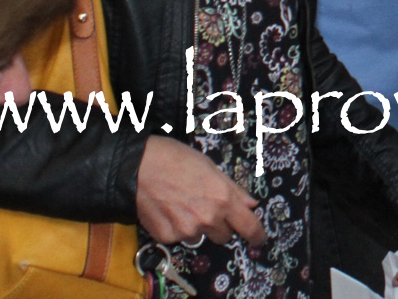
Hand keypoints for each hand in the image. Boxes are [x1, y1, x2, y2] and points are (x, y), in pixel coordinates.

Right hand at [135, 137, 265, 246]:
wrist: (139, 166)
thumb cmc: (176, 159)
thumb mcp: (211, 167)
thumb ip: (233, 189)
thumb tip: (250, 204)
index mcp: (223, 198)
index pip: (248, 226)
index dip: (256, 235)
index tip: (258, 238)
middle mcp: (207, 218)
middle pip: (224, 235)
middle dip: (221, 226)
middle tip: (209, 209)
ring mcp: (186, 230)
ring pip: (201, 238)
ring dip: (197, 227)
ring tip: (184, 205)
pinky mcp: (166, 236)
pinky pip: (179, 238)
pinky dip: (176, 228)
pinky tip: (168, 210)